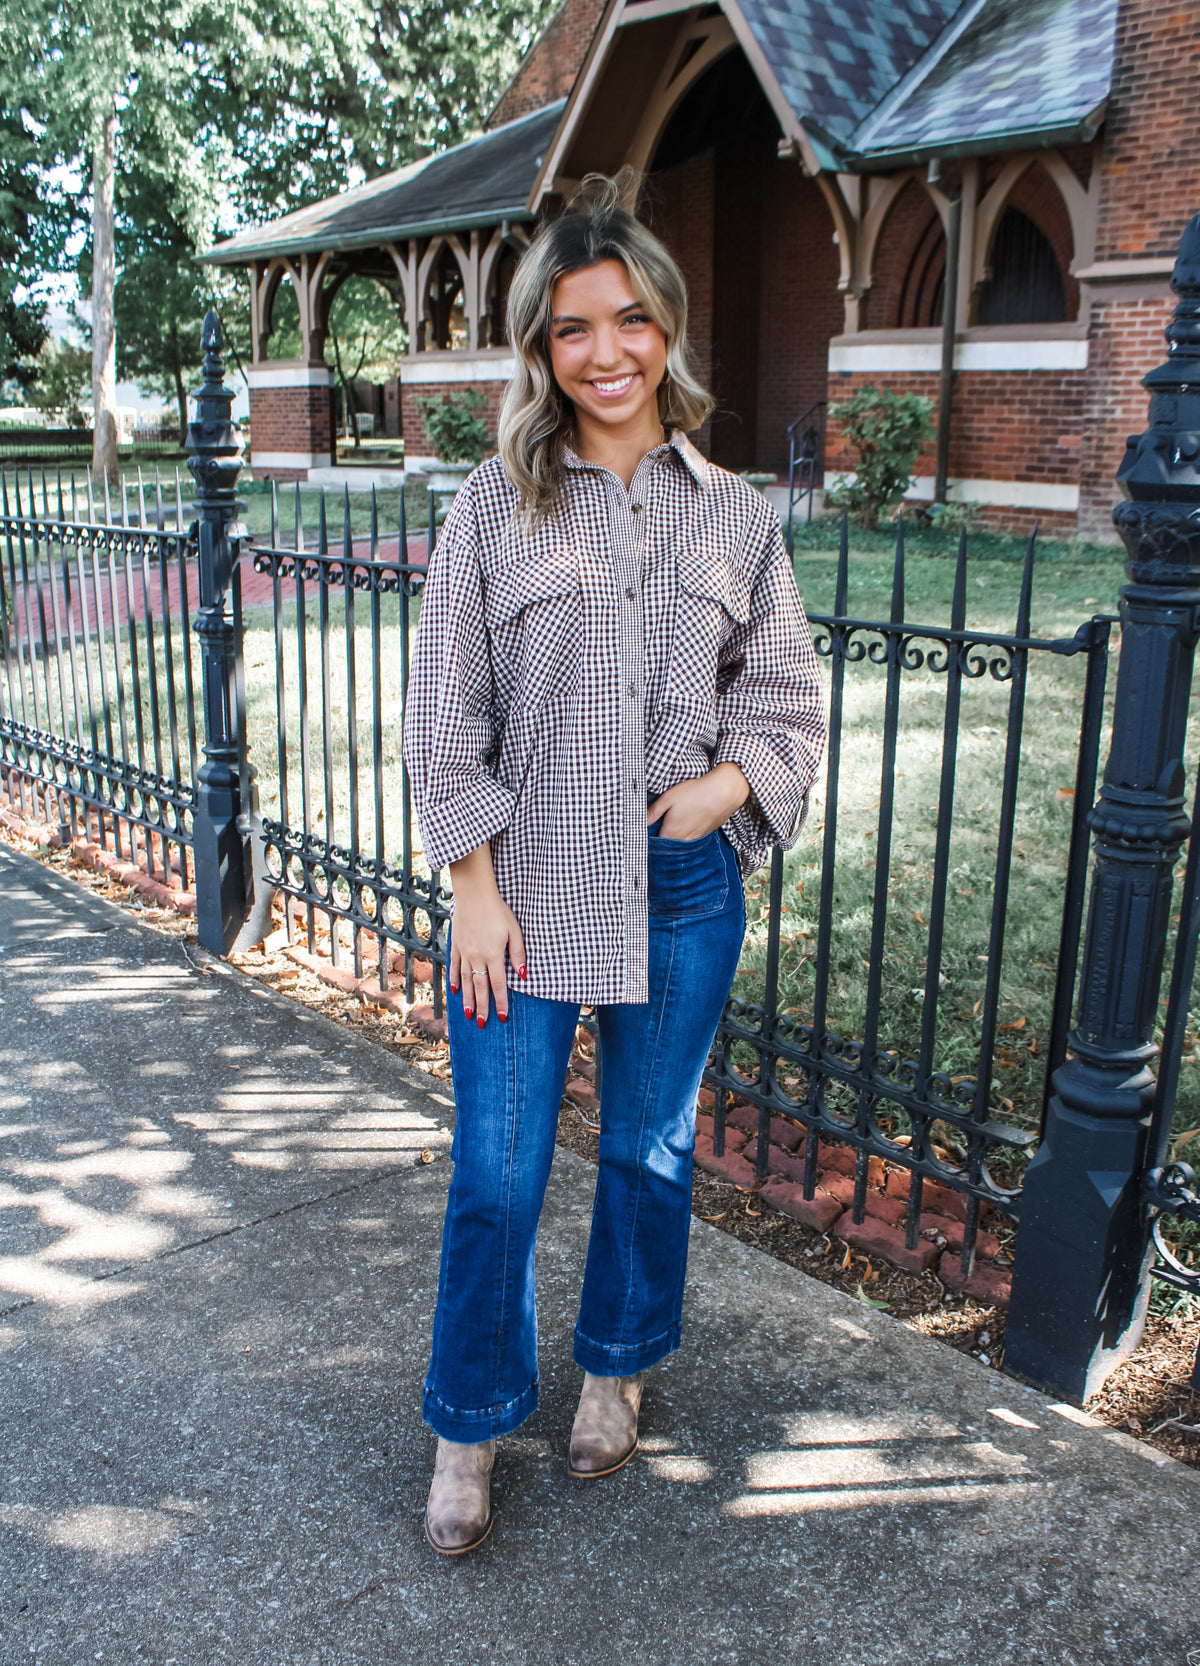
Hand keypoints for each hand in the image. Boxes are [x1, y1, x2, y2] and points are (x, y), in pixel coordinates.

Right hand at [447, 844, 526, 1027]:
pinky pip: (455, 967)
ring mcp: (464, 952)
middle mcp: (477, 957)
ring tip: (468, 1015)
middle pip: (480, 987)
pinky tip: (456, 991)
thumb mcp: (514, 931)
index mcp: (493, 955)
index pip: (498, 985)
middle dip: (481, 1007)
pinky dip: (456, 980)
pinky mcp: (456, 945)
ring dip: (468, 999)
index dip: (500, 1003)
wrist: (474, 895)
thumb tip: (523, 975)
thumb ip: (518, 953)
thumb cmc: (498, 911)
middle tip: (482, 1024)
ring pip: (466, 981)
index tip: (502, 1017)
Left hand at [648, 763, 749, 839]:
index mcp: (671, 832)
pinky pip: (692, 837)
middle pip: (668, 843)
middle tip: (662, 822)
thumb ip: (653, 812)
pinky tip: (689, 819)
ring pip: (681, 841)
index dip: (650, 836)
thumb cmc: (695, 793)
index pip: (655, 843)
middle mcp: (683, 839)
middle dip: (663, 835)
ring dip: (677, 833)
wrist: (723, 792)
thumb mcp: (668, 798)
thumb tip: (641, 821)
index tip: (647, 829)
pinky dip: (688, 831)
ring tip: (678, 818)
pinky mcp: (706, 833)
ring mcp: (696, 838)